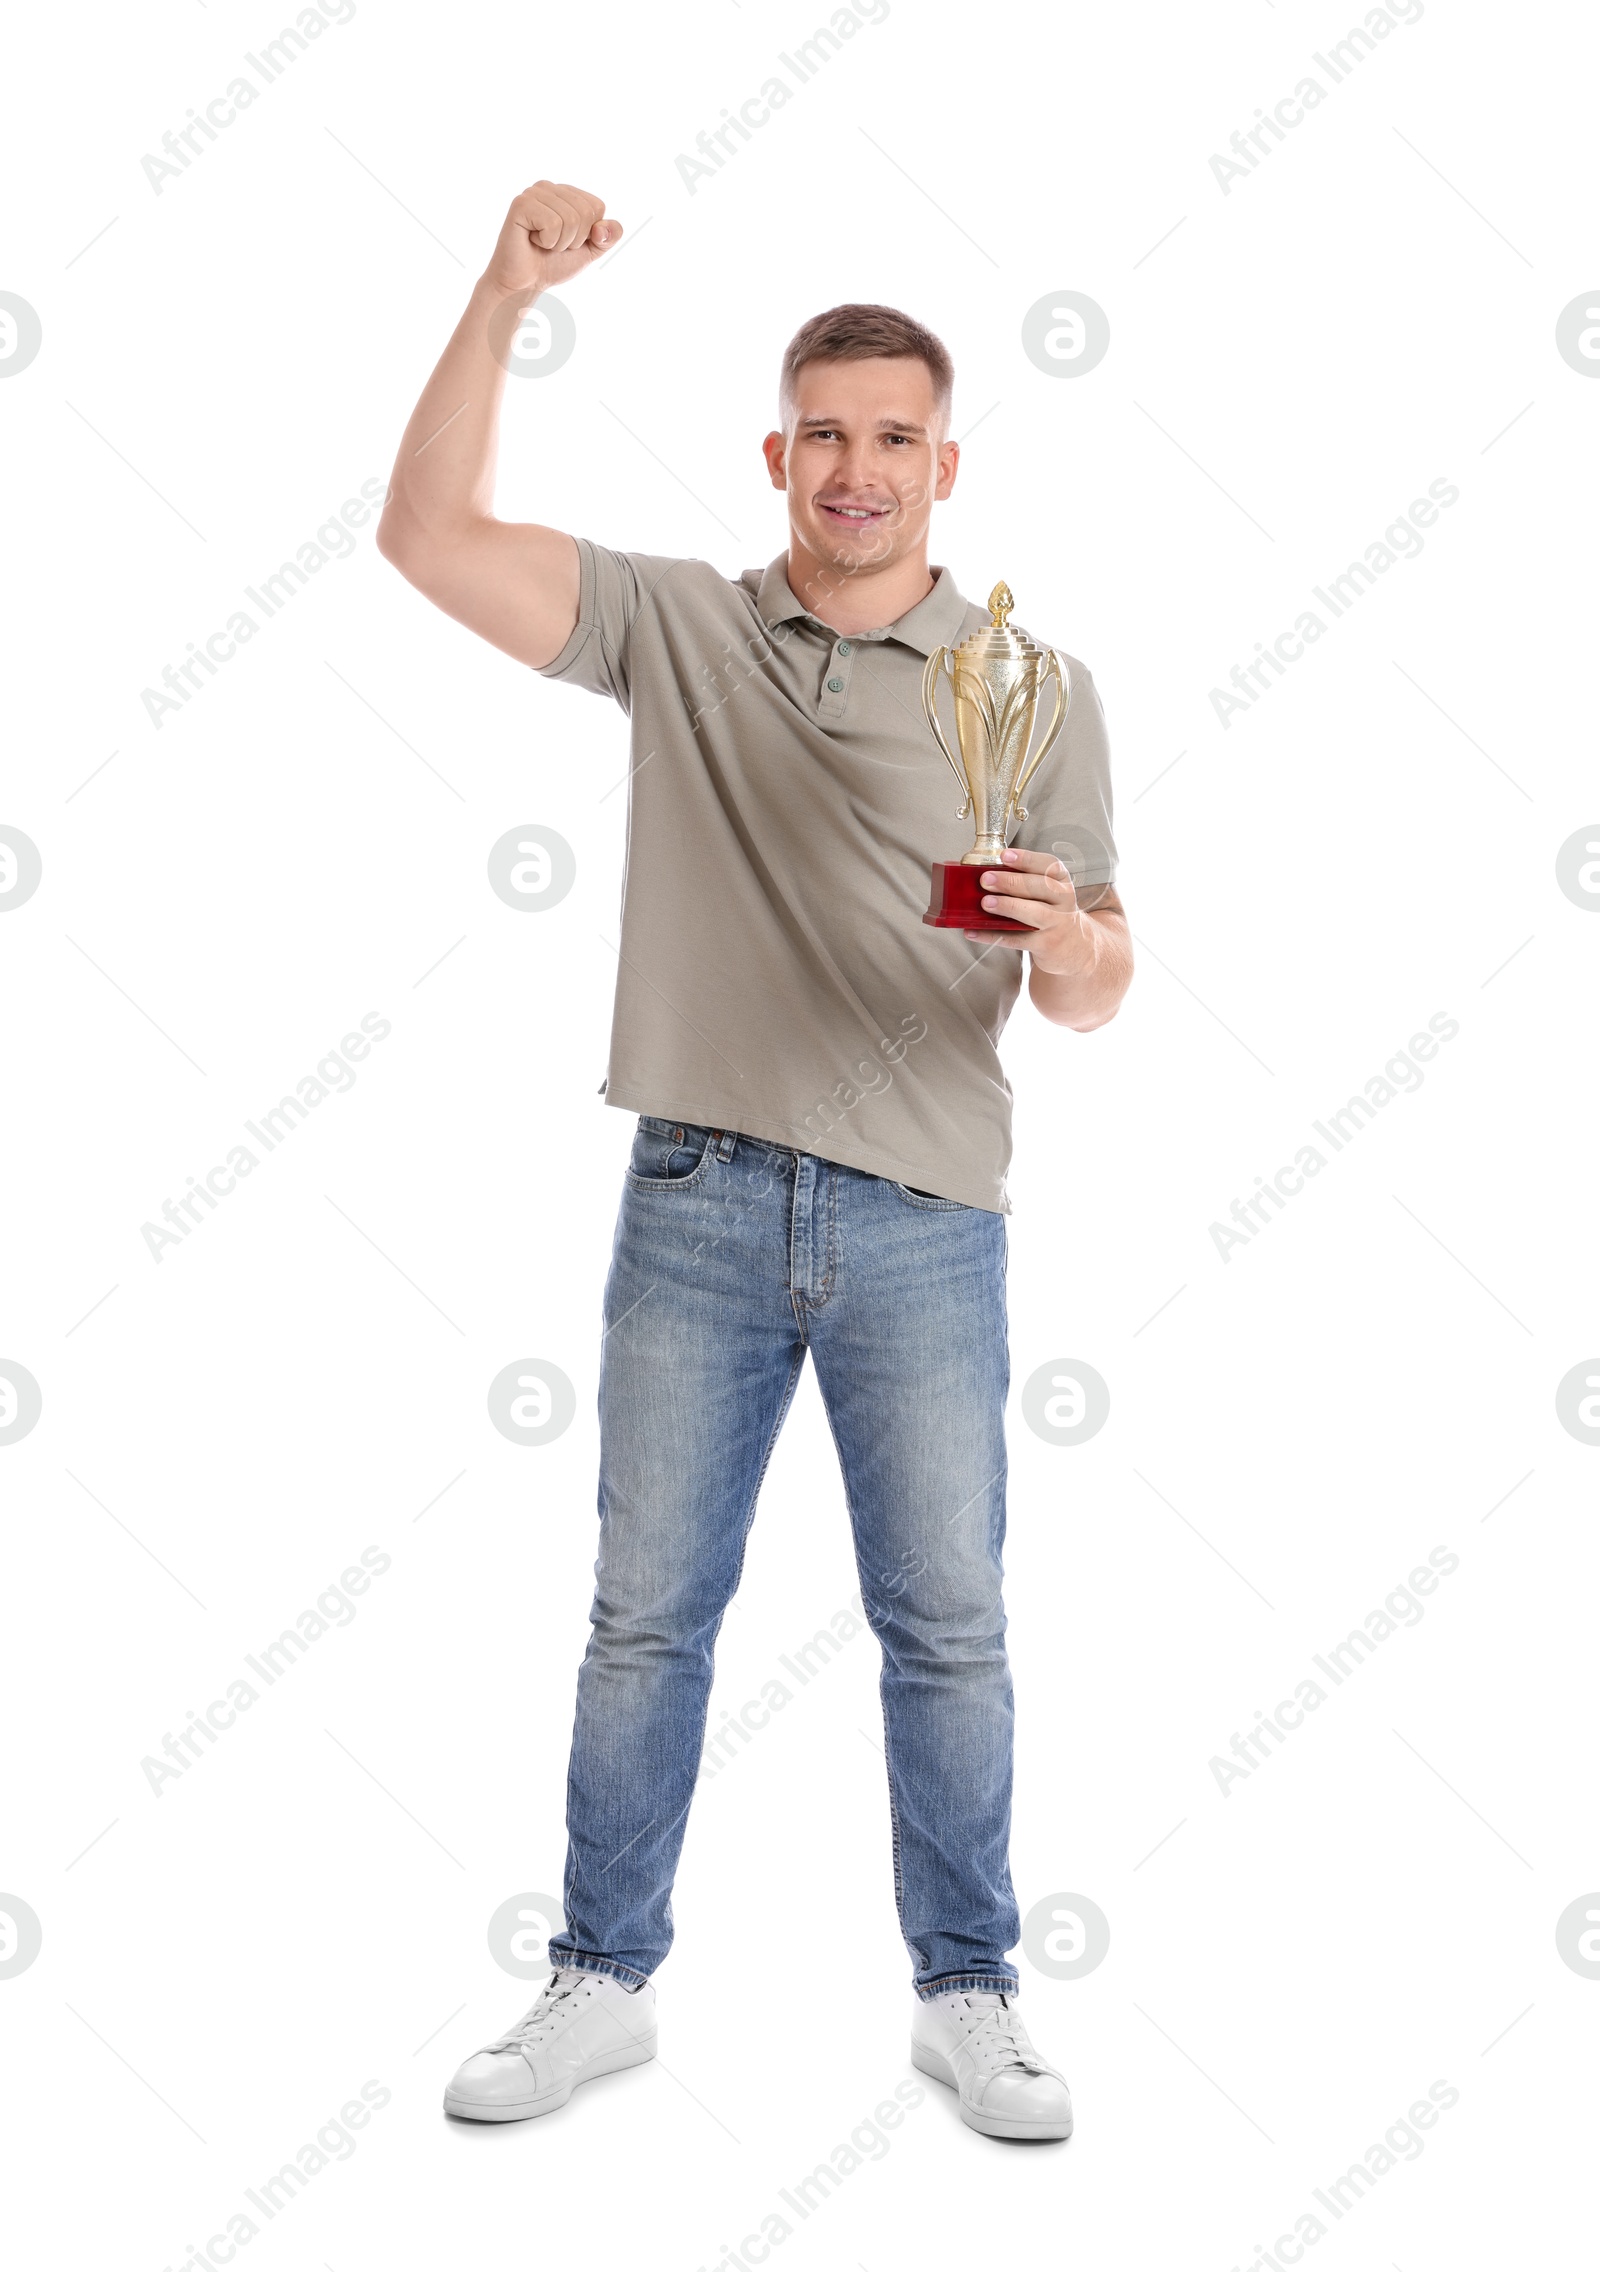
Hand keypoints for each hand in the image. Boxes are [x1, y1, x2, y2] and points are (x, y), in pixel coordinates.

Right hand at [482, 181, 620, 299]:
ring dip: (560, 242)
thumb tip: (605, 227)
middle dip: (574, 239)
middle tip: (554, 244)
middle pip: (585, 212)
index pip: (597, 206)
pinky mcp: (521, 204)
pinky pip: (552, 223)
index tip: (568, 241)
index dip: (588, 233)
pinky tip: (532, 239)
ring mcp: (534, 193)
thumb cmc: (554, 264)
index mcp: (567, 193)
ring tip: (543, 243)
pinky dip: (547, 241)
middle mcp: (550, 187)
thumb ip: (608, 237)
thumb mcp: (590, 251)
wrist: (526, 283)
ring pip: (571, 218)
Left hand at [962, 846, 1094, 976]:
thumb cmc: (1053, 913)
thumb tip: (984, 874)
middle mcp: (1063, 901)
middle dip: (1011, 881)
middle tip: (986, 879)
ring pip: (1034, 913)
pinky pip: (1017, 940)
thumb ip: (1025, 882)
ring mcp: (1056, 924)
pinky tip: (973, 931)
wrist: (1074, 946)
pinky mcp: (1045, 945)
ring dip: (1008, 906)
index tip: (1005, 855)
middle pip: (1040, 887)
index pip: (1049, 865)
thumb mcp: (1049, 892)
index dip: (1027, 859)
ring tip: (985, 902)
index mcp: (1061, 882)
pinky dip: (992, 936)